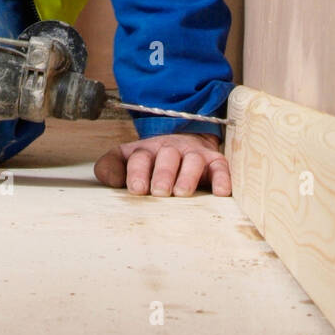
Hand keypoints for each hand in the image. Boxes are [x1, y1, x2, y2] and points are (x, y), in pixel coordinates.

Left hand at [94, 131, 230, 196]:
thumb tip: (111, 180)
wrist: (186, 142)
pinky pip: (221, 167)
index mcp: (145, 151)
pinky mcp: (214, 162)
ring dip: (187, 176)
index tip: (137, 188)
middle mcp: (170, 150)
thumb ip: (111, 168)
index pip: (139, 157)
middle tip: (159, 191)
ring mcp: (193, 155)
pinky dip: (222, 178)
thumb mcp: (127, 161)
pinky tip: (221, 192)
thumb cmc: (153, 163)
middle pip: (167, 156)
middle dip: (163, 174)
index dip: (137, 171)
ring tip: (182, 192)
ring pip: (193, 160)